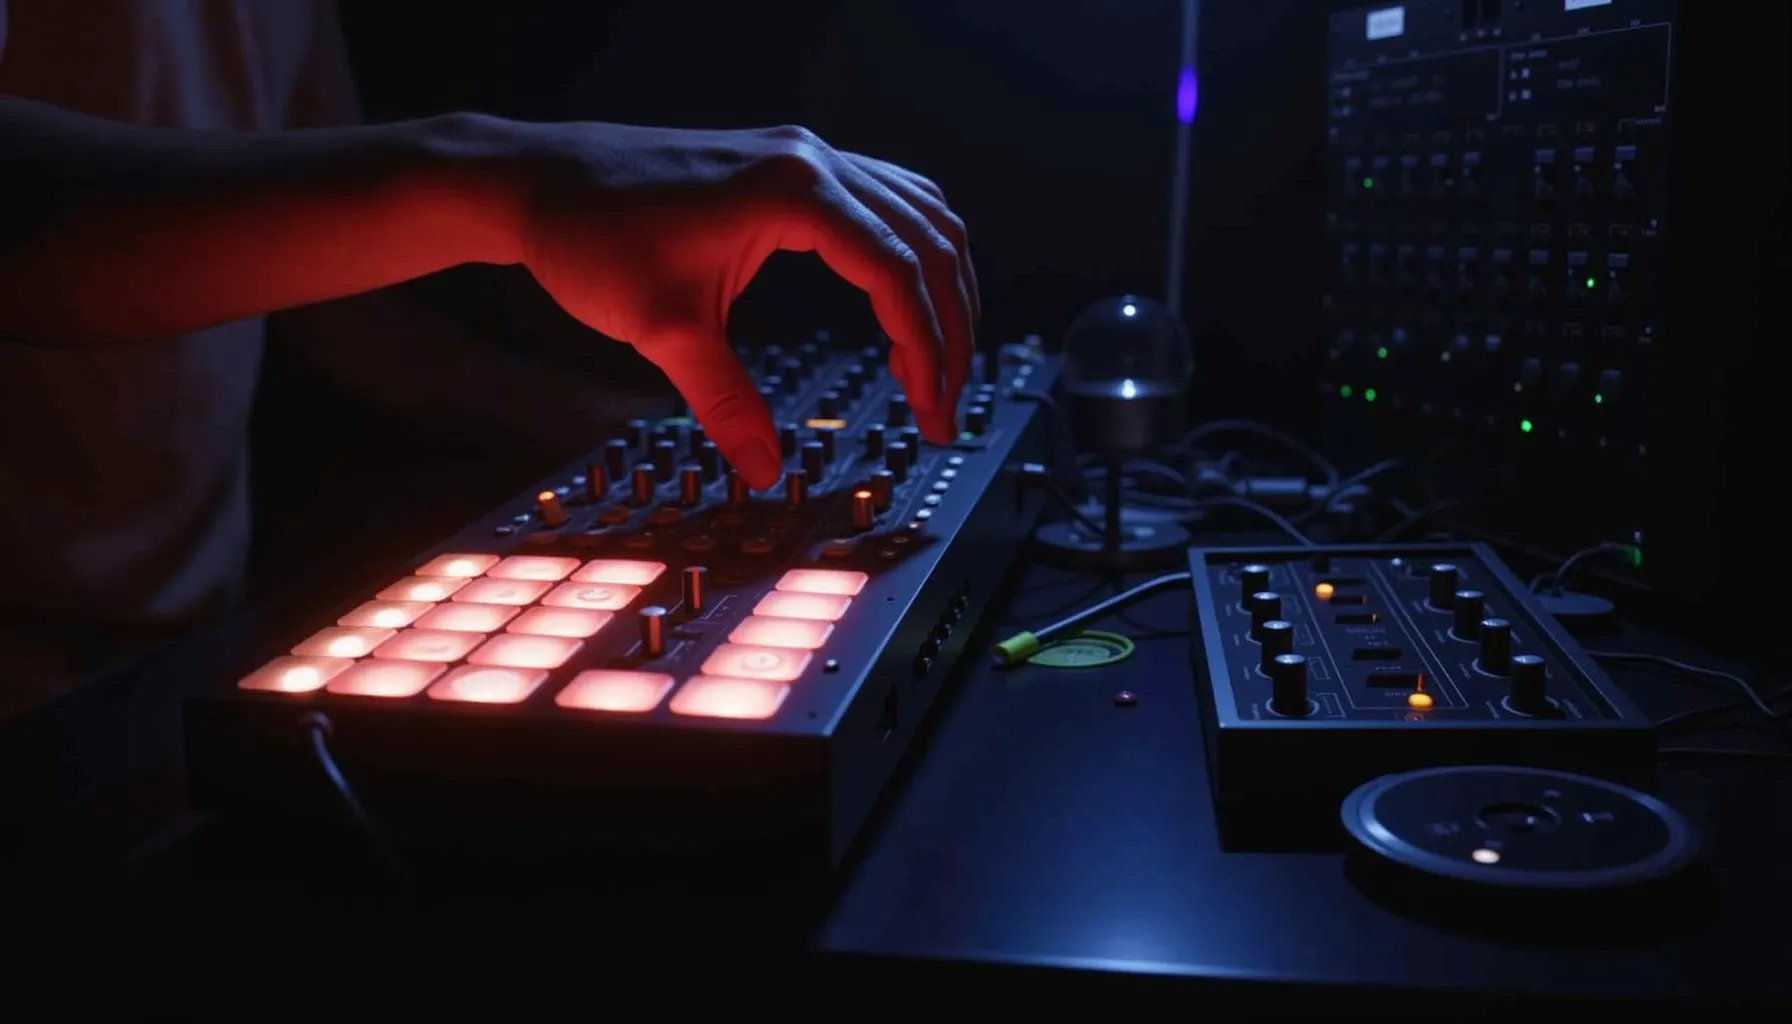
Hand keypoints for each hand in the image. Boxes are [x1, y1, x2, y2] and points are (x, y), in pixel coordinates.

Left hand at [514, 122, 978, 488]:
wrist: (540, 180)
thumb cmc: (590, 237)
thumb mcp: (662, 330)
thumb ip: (725, 402)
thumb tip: (764, 469)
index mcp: (793, 192)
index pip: (897, 272)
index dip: (927, 349)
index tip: (929, 410)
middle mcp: (811, 162)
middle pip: (928, 241)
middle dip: (951, 328)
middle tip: (944, 403)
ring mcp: (805, 156)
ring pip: (921, 213)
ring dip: (944, 287)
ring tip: (940, 361)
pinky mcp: (791, 166)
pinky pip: (888, 200)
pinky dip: (913, 252)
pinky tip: (907, 298)